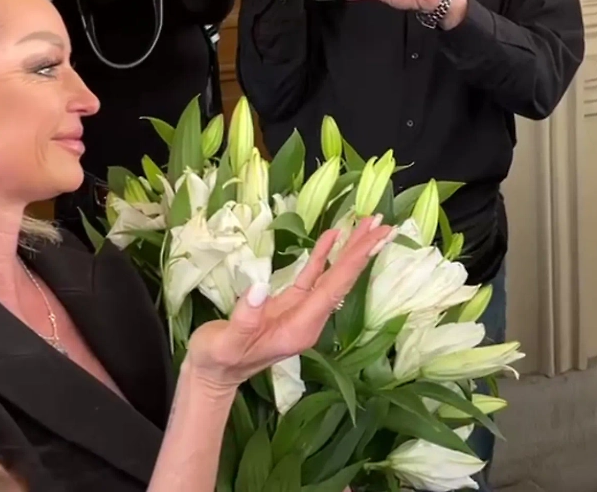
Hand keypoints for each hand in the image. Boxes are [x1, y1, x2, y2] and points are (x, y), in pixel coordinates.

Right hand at [183, 216, 392, 391]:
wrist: (212, 373)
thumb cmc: (217, 360)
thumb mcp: (226, 342)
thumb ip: (245, 317)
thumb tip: (260, 285)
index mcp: (300, 329)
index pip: (333, 290)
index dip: (354, 263)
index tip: (375, 240)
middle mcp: (309, 321)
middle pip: (341, 282)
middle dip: (362, 252)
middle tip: (383, 223)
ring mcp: (301, 312)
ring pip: (331, 277)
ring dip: (349, 251)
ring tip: (369, 224)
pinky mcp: (290, 304)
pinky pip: (313, 276)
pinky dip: (323, 256)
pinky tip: (333, 236)